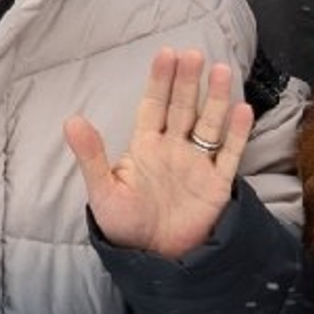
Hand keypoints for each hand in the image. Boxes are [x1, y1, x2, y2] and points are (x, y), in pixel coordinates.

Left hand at [67, 49, 251, 258]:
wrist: (154, 260)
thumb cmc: (124, 226)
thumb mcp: (103, 190)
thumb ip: (91, 155)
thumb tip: (71, 120)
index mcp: (146, 147)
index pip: (154, 105)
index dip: (160, 80)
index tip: (166, 54)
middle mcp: (174, 150)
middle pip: (184, 108)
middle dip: (188, 81)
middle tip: (194, 54)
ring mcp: (197, 165)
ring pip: (209, 125)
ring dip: (216, 98)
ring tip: (222, 71)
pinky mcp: (217, 185)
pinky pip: (229, 154)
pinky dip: (236, 133)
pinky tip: (241, 109)